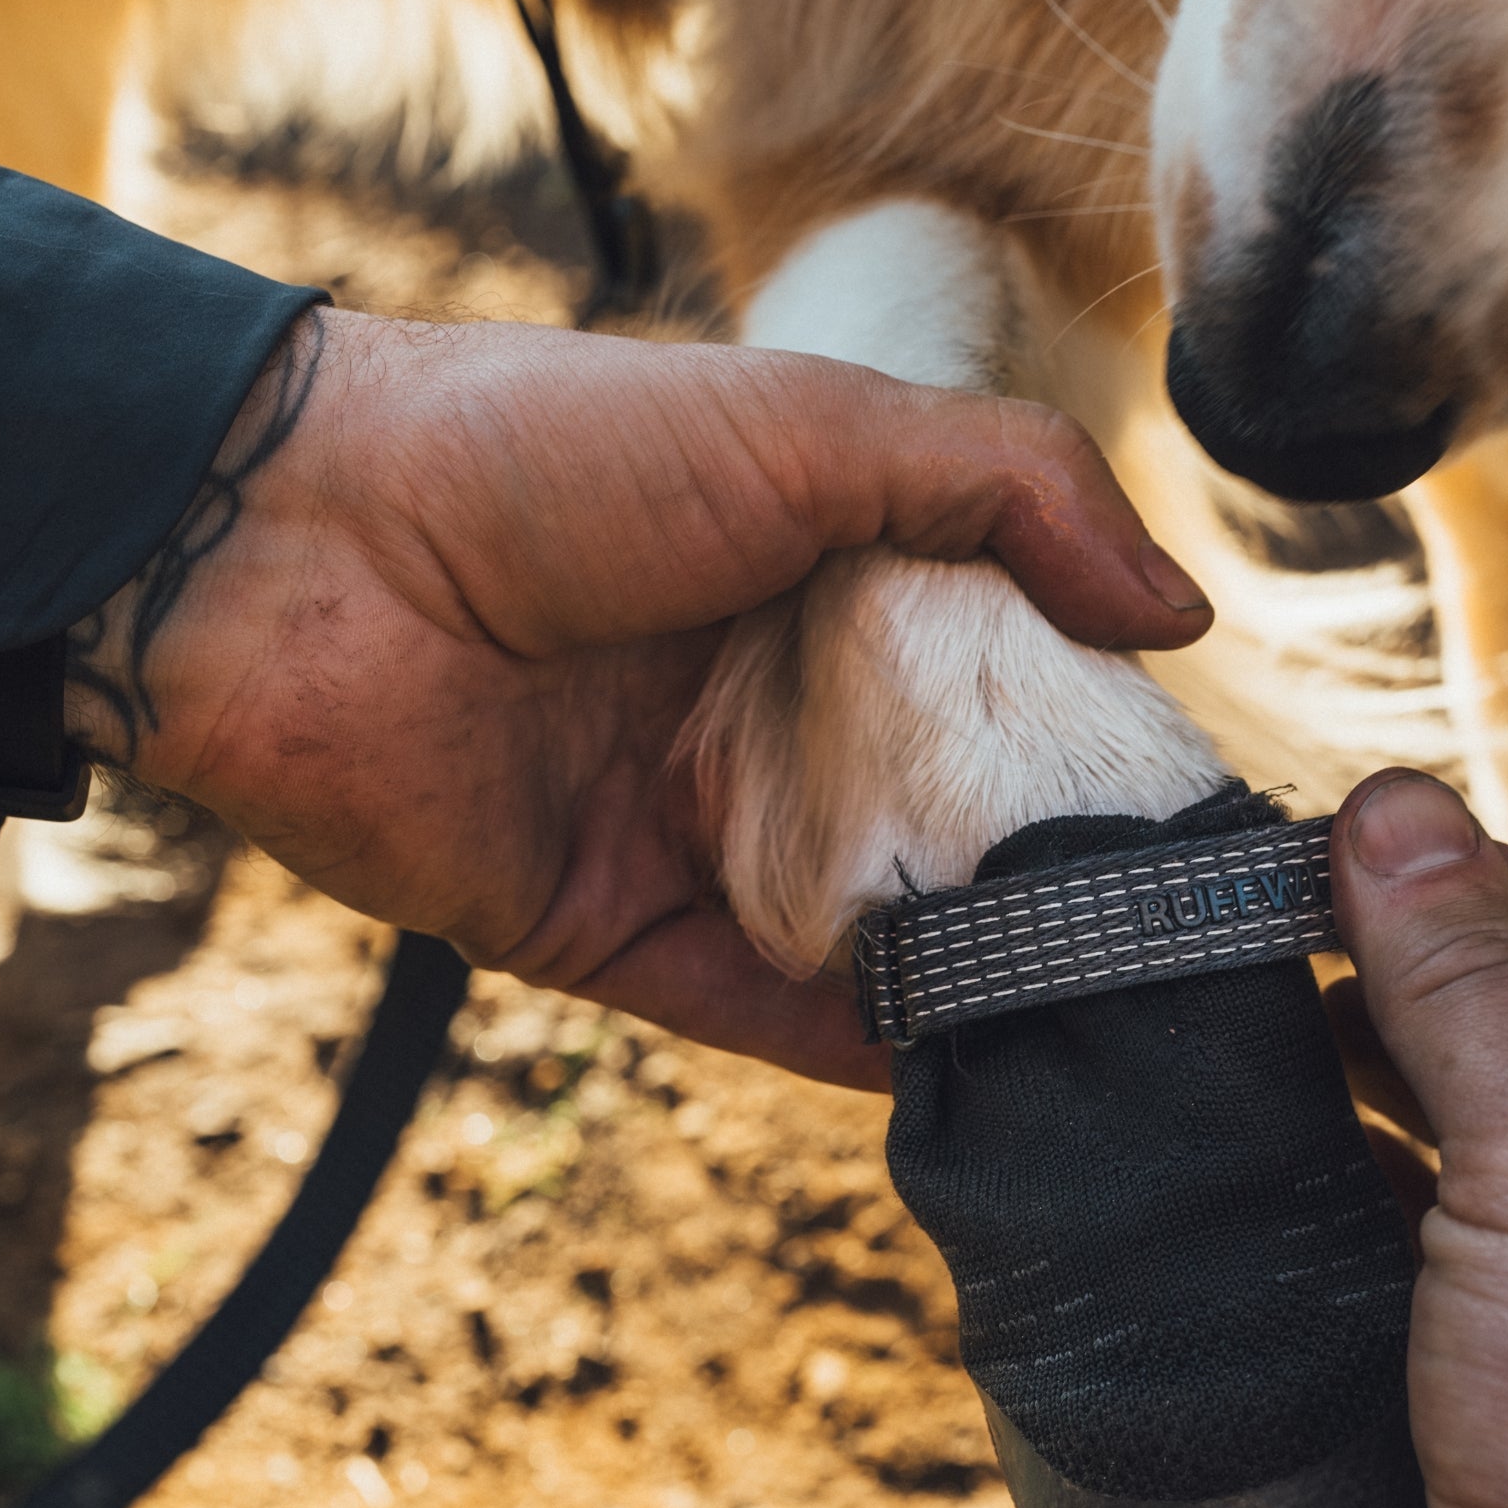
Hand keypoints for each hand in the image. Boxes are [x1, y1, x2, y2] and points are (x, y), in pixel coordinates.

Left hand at [65, 308, 1210, 1088]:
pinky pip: (757, 1014)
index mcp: (825, 588)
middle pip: (940, 819)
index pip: (998, 679)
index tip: (1207, 804)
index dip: (1094, 736)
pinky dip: (856, 1051)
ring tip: (1113, 1038)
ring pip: (865, 933)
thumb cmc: (556, 456)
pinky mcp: (615, 934)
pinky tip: (974, 1082)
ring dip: (973, 980)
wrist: (300, 549)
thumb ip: (1008, 490)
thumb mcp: (814, 425)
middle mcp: (771, 717)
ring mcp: (697, 833)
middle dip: (1048, 878)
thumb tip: (1176, 614)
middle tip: (1189, 949)